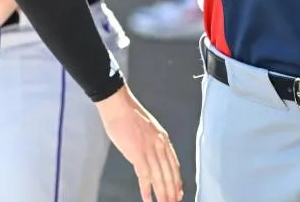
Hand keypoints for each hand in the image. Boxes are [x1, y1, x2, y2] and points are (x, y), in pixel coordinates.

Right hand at [97, 85, 181, 201]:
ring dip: (162, 194)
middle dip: (172, 191)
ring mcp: (150, 150)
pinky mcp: (138, 153)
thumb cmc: (130, 116)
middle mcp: (160, 145)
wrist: (120, 107)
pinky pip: (145, 176)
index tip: (179, 192)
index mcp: (163, 139)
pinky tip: (147, 199)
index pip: (174, 165)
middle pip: (169, 174)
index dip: (177, 180)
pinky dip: (147, 189)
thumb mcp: (148, 129)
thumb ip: (152, 143)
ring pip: (159, 177)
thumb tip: (152, 156)